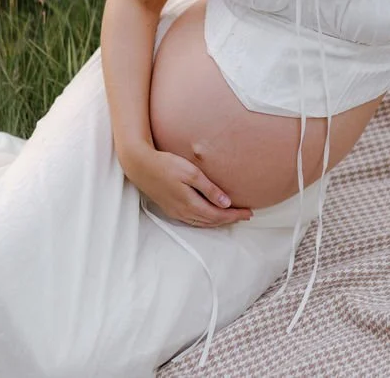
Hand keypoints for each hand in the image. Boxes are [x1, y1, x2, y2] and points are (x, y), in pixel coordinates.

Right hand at [123, 145, 252, 227]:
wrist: (140, 166)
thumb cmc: (166, 165)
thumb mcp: (191, 173)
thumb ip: (209, 189)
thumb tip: (226, 203)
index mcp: (191, 204)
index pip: (219, 215)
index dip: (235, 215)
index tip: (249, 212)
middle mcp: (183, 212)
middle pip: (212, 222)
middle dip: (230, 219)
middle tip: (245, 215)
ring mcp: (176, 212)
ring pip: (202, 223)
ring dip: (218, 221)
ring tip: (232, 216)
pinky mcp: (170, 209)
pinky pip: (193, 220)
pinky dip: (206, 220)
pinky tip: (210, 215)